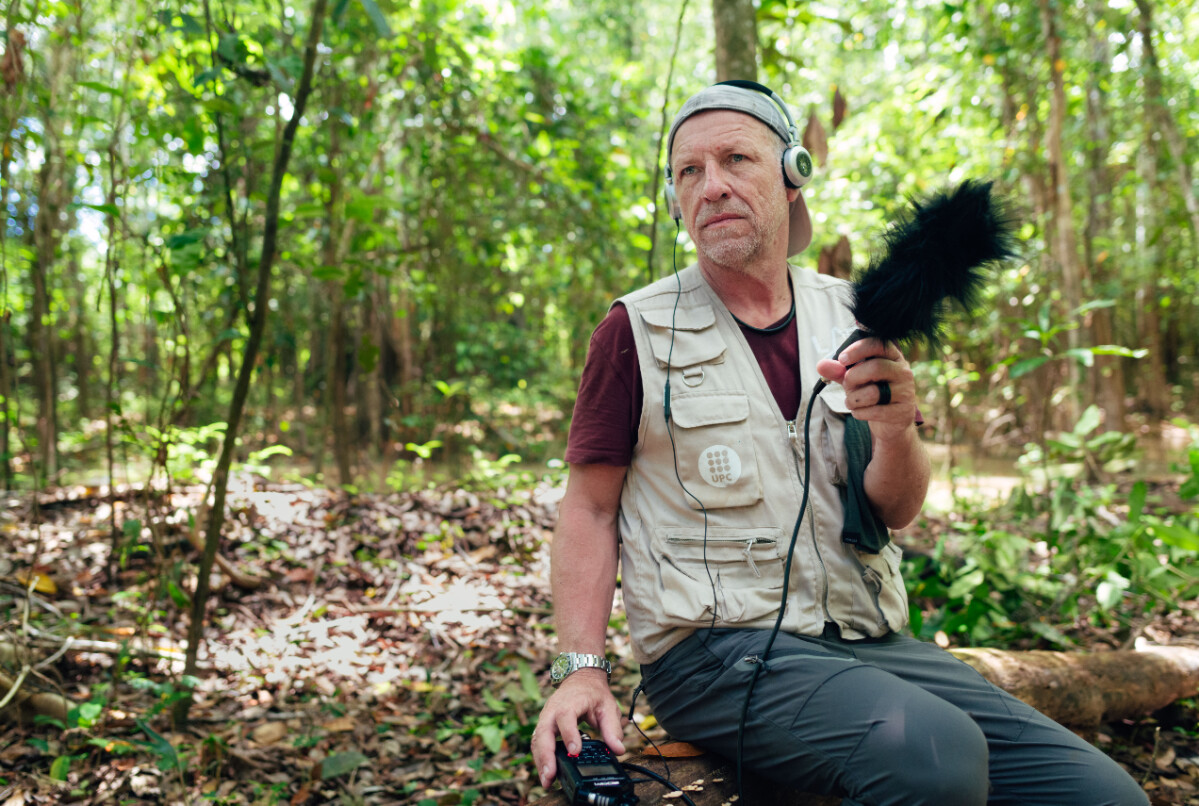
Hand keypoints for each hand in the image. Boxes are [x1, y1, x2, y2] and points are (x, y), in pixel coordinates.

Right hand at [531, 668, 624, 788]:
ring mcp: (546, 718)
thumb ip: (613, 729)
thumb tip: (618, 749)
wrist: (581, 679)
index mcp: (570, 702)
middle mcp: (553, 710)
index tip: (575, 751)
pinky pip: (538, 743)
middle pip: (544, 732)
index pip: (566, 717)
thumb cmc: (593, 693)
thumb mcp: (608, 707)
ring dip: (540, 761)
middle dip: (546, 755)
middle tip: (551, 776)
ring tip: (547, 781)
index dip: (569, 734)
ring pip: (537, 740)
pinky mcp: (544, 727)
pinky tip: (546, 773)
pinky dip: (540, 758)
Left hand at [815, 336, 917, 442]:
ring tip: (851, 401)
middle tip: (846, 384)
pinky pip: (875, 411)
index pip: (878, 344)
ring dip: (853, 398)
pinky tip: (860, 412)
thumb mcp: (854, 379)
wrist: (891, 420)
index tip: (842, 359)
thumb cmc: (872, 392)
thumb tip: (821, 365)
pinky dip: (860, 412)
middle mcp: (903, 371)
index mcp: (892, 356)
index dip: (858, 350)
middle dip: (852, 377)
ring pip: (873, 392)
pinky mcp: (903, 411)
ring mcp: (905, 391)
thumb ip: (839, 371)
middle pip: (875, 368)